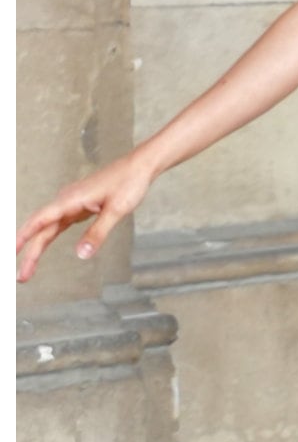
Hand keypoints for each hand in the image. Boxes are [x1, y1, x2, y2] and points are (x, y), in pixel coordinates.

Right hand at [16, 150, 153, 282]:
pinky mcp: (80, 205)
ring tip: (29, 267)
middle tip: (21, 275)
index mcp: (71, 199)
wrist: (140, 166)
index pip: (40, 220)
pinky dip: (49, 235)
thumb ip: (98, 232)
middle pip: (42, 228)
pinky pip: (59, 223)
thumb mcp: (116, 210)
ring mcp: (72, 202)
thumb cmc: (129, 183)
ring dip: (37, 246)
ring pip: (49, 227)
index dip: (23, 237)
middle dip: (29, 252)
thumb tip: (81, 254)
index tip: (10, 252)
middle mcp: (66, 200)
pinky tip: (43, 246)